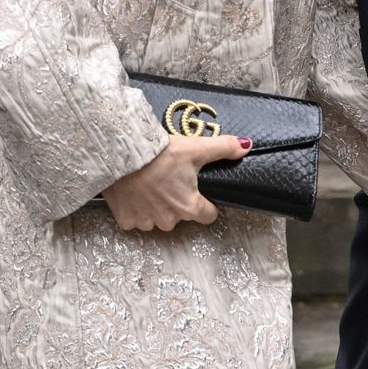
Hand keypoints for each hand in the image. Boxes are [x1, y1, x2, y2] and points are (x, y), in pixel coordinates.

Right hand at [102, 132, 248, 229]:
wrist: (121, 154)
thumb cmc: (159, 153)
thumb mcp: (195, 148)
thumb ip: (223, 148)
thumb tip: (246, 146)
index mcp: (190, 207)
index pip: (208, 215)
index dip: (206, 204)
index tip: (198, 192)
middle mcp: (169, 220)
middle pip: (181, 216)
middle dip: (177, 202)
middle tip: (169, 180)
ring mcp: (147, 222)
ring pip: (157, 219)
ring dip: (155, 206)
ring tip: (149, 184)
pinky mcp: (127, 220)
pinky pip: (135, 220)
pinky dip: (135, 208)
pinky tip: (134, 191)